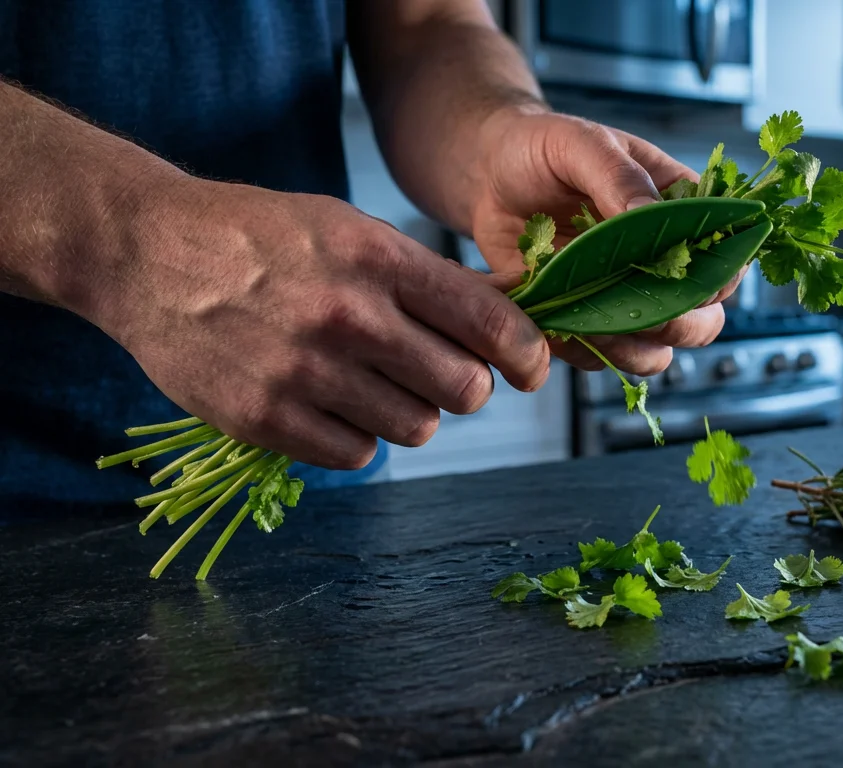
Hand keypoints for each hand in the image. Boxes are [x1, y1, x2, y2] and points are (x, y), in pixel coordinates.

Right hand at [86, 175, 549, 469]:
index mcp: (377, 259)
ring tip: (376, 384)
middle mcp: (347, 316)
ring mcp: (304, 372)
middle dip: (464, 387)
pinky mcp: (265, 419)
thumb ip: (423, 278)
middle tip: (440, 375)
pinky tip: (331, 404)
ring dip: (411, 414)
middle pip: (464, 389)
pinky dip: (356, 437)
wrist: (146, 251)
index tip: (529, 368)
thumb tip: (507, 323)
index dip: (525, 354)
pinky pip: (356, 455)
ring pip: (417, 429)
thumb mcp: (349, 229)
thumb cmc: (261, 237)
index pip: (489, 323)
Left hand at [463, 106, 743, 375]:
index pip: (725, 257)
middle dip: (682, 323)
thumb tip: (650, 214)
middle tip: (646, 311)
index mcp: (679, 211)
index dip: (718, 278)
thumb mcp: (582, 144)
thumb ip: (619, 178)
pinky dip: (585, 350)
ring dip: (635, 346)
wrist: (488, 171)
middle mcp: (661, 261)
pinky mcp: (586, 318)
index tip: (690, 280)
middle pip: (703, 318)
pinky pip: (601, 356)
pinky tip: (559, 323)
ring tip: (595, 321)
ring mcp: (624, 295)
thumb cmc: (542, 146)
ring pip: (657, 349)